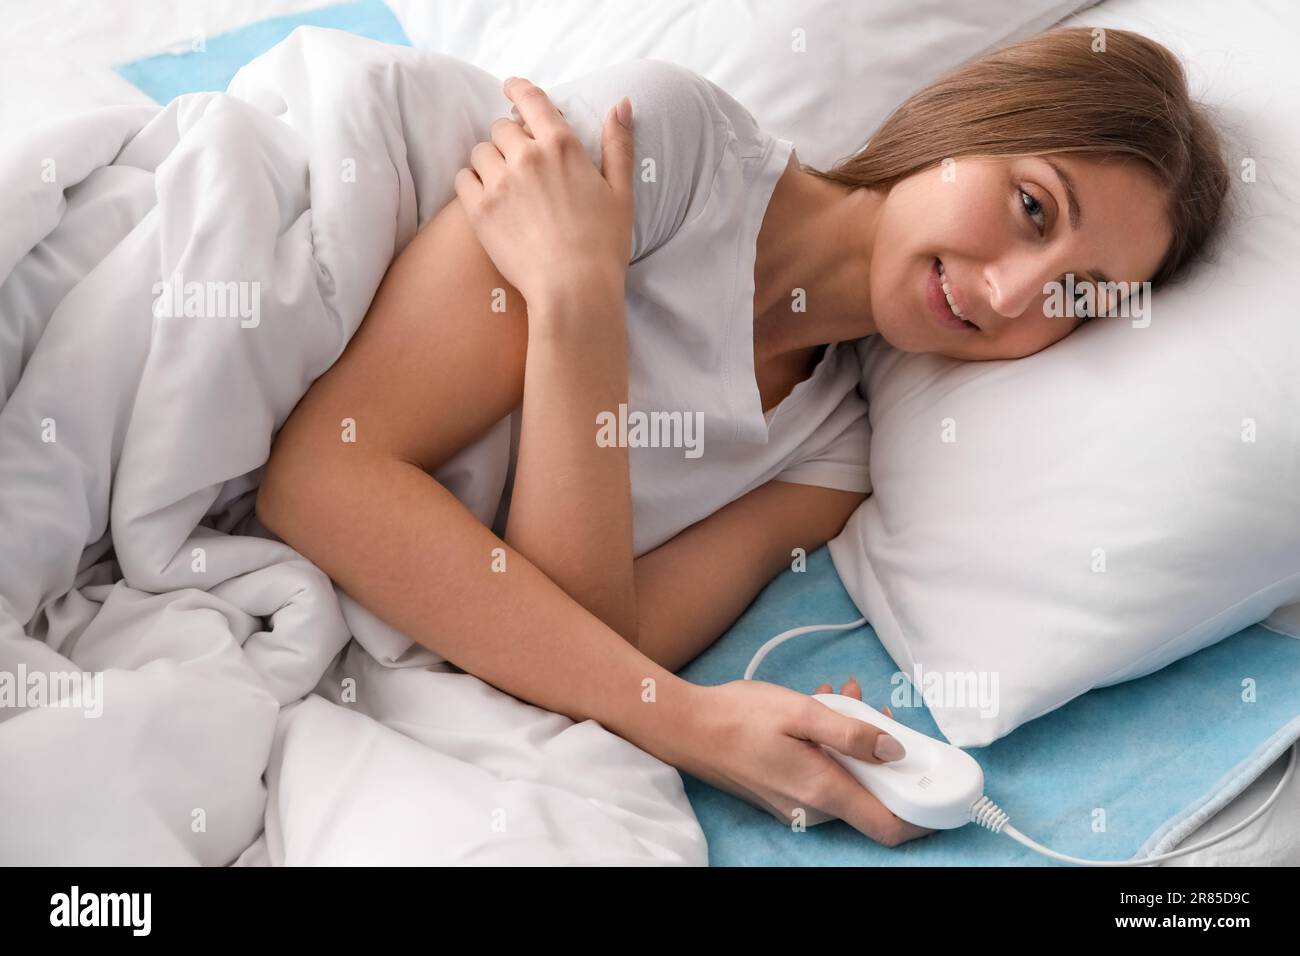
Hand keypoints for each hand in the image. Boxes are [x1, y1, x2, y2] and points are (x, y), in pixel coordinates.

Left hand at [453, 76, 634, 310]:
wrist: (574, 289)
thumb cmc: (603, 245)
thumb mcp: (621, 192)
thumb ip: (618, 144)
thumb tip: (621, 103)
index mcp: (561, 146)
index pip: (531, 100)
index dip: (518, 89)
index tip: (510, 88)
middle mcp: (526, 156)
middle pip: (501, 128)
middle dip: (509, 140)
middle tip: (520, 163)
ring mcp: (499, 182)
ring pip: (480, 152)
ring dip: (490, 161)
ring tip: (505, 185)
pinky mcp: (480, 210)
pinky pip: (463, 179)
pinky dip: (472, 184)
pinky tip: (488, 200)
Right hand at [680, 677, 935, 845]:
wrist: (685, 727)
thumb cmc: (737, 717)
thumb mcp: (802, 712)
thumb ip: (852, 733)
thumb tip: (895, 750)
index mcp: (823, 792)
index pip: (890, 826)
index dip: (924, 815)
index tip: (943, 790)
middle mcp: (813, 808)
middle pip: (872, 798)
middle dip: (886, 757)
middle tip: (882, 714)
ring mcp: (796, 804)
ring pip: (847, 781)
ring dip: (857, 744)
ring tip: (847, 699)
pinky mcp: (783, 794)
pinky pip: (823, 776)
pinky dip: (832, 747)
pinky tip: (823, 709)